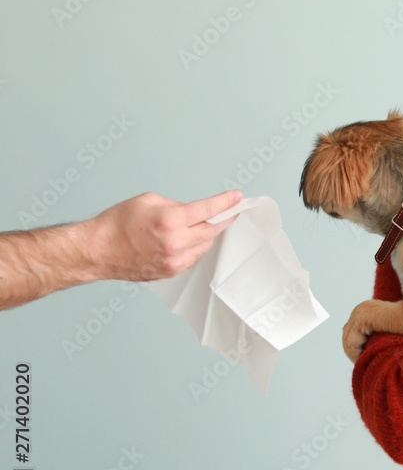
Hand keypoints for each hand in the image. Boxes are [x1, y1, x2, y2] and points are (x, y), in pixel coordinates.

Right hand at [87, 190, 242, 280]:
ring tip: (199, 225)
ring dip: (207, 234)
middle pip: (212, 230)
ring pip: (205, 246)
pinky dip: (194, 247)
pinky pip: (193, 258)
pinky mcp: (171, 272)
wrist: (97, 250)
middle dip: (222, 219)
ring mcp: (174, 261)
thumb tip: (193, 211)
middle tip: (228, 211)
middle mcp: (175, 243)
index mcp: (170, 221)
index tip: (237, 198)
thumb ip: (176, 205)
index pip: (208, 210)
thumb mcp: (148, 201)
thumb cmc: (116, 224)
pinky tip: (186, 240)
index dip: (226, 202)